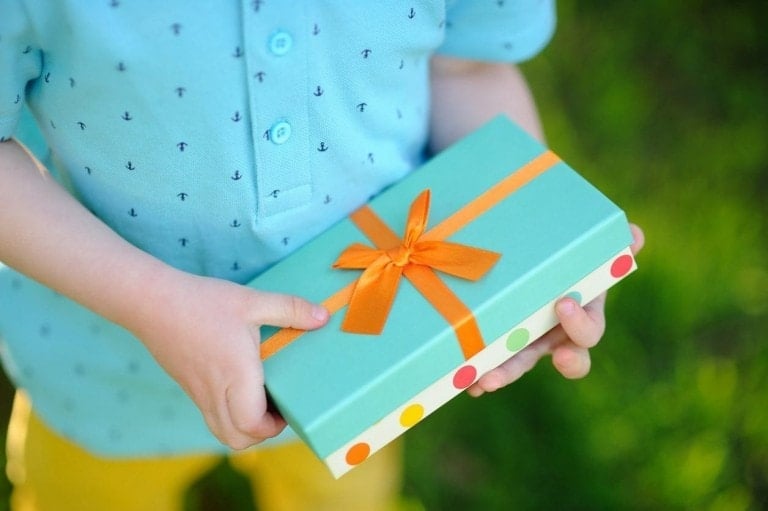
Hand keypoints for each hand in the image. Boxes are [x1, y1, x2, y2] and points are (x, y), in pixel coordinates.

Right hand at [129, 271, 328, 448]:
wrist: (150, 301)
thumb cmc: (203, 302)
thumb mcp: (251, 300)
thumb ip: (290, 309)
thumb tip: (323, 316)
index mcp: (235, 375)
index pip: (252, 425)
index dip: (274, 427)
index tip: (288, 409)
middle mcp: (215, 391)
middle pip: (237, 438)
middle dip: (261, 433)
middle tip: (277, 409)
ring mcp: (198, 393)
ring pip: (220, 431)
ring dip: (243, 427)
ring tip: (260, 400)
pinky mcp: (188, 386)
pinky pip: (210, 416)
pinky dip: (228, 415)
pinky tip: (239, 387)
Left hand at [468, 224, 644, 395]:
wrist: (539, 249)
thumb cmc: (566, 253)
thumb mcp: (585, 248)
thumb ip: (610, 244)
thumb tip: (635, 234)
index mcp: (581, 313)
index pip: (587, 333)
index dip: (579, 325)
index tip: (563, 305)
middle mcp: (556, 333)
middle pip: (552, 360)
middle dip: (529, 367)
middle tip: (510, 371)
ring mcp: (527, 339)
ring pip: (516, 365)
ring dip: (500, 375)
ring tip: (481, 382)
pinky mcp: (500, 338)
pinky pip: (490, 359)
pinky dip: (475, 370)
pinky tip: (461, 378)